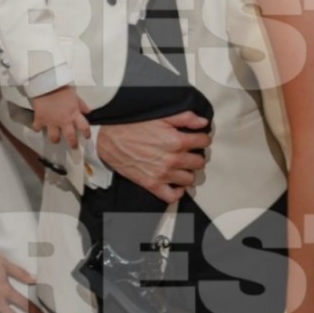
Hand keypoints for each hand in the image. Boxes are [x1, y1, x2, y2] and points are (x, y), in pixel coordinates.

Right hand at [32, 86, 91, 148]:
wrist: (46, 84)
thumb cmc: (62, 88)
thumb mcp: (75, 95)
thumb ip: (81, 105)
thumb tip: (88, 112)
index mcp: (74, 114)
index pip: (84, 127)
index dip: (87, 134)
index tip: (87, 137)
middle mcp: (64, 121)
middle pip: (70, 137)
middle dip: (73, 144)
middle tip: (74, 146)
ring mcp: (51, 122)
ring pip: (54, 138)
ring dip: (55, 139)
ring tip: (55, 139)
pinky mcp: (40, 119)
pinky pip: (37, 128)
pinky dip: (37, 128)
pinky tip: (38, 127)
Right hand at [96, 111, 211, 203]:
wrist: (110, 141)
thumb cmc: (132, 127)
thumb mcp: (160, 117)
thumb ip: (184, 118)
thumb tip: (202, 122)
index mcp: (176, 141)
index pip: (204, 141)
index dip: (202, 138)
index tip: (198, 138)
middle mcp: (172, 159)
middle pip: (199, 162)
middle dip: (196, 155)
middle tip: (189, 151)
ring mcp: (163, 174)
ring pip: (189, 179)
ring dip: (188, 172)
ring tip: (181, 165)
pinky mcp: (153, 185)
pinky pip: (173, 196)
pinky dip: (178, 191)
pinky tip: (176, 183)